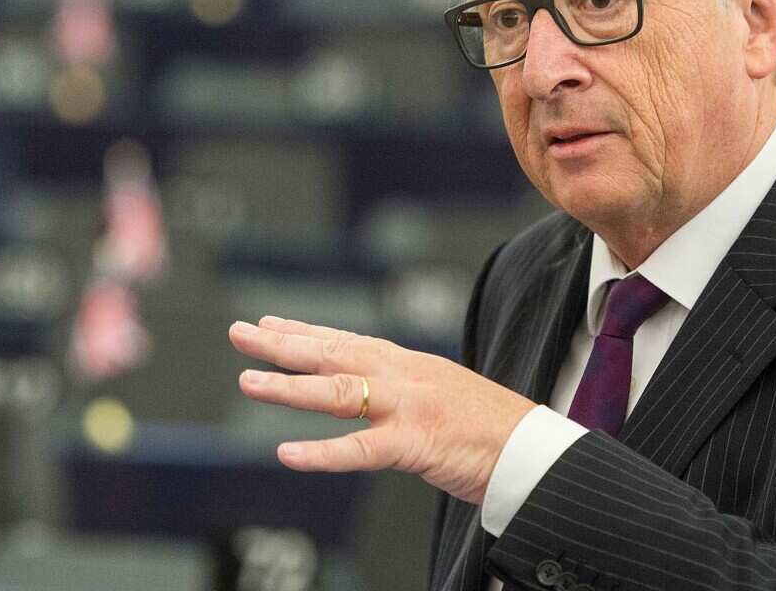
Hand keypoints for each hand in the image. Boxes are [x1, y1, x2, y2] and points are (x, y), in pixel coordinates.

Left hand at [229, 316, 537, 504]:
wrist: (537, 450)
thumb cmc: (494, 430)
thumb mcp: (445, 398)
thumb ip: (408, 395)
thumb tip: (378, 400)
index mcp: (412, 366)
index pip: (349, 341)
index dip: (306, 331)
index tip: (269, 322)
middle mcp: (406, 377)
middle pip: (335, 354)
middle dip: (283, 343)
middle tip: (239, 332)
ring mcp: (410, 407)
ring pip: (340, 391)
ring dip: (290, 386)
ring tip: (248, 381)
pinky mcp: (417, 443)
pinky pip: (361, 449)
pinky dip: (322, 451)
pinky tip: (286, 453)